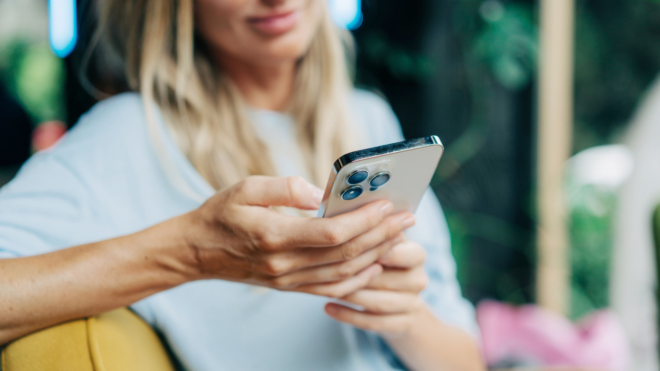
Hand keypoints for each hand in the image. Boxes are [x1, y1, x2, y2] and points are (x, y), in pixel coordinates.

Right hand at [179, 176, 415, 297]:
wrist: (196, 252)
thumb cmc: (219, 214)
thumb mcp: (245, 188)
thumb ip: (285, 187)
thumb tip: (322, 194)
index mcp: (274, 236)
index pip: (332, 233)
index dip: (364, 220)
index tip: (387, 204)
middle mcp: (284, 264)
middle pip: (345, 254)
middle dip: (381, 235)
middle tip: (407, 217)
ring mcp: (288, 280)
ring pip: (343, 274)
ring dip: (376, 255)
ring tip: (398, 236)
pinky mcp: (289, 287)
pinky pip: (331, 289)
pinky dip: (357, 279)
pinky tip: (374, 264)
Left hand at [324, 240, 427, 338]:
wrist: (404, 307)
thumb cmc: (384, 265)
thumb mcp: (383, 246)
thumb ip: (371, 234)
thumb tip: (345, 219)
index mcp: (416, 255)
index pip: (410, 252)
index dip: (386, 251)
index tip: (360, 247)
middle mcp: (418, 280)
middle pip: (388, 279)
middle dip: (358, 276)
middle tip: (330, 270)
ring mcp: (411, 304)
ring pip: (379, 302)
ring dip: (352, 296)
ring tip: (326, 289)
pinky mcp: (401, 325)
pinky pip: (374, 322)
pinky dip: (349, 315)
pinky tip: (328, 308)